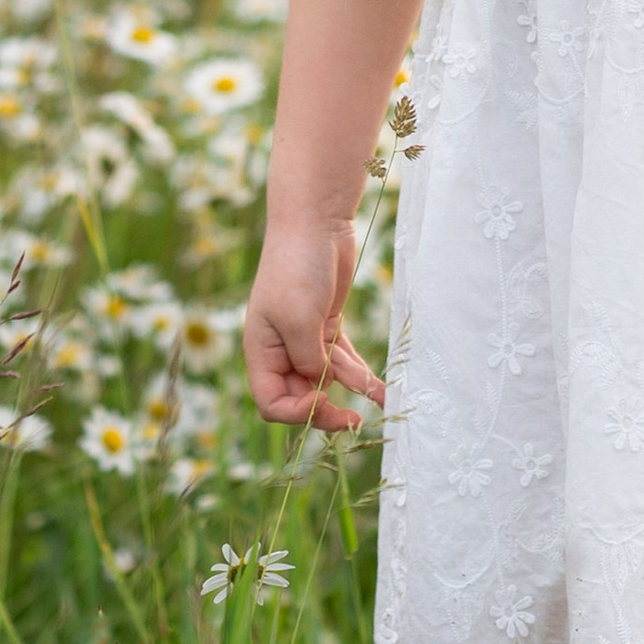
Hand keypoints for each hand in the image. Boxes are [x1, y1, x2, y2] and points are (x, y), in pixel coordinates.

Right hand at [244, 217, 385, 432]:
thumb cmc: (297, 269)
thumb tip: (322, 386)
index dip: (296, 413)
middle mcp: (281, 351)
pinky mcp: (329, 326)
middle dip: (326, 409)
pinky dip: (361, 375)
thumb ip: (309, 361)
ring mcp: (306, 339)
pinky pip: (344, 361)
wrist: (316, 223)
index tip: (323, 401)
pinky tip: (381, 390)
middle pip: (300, 397)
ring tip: (378, 400)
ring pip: (327, 381)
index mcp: (262, 353)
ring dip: (350, 391)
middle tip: (353, 419)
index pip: (272, 403)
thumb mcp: (300, 320)